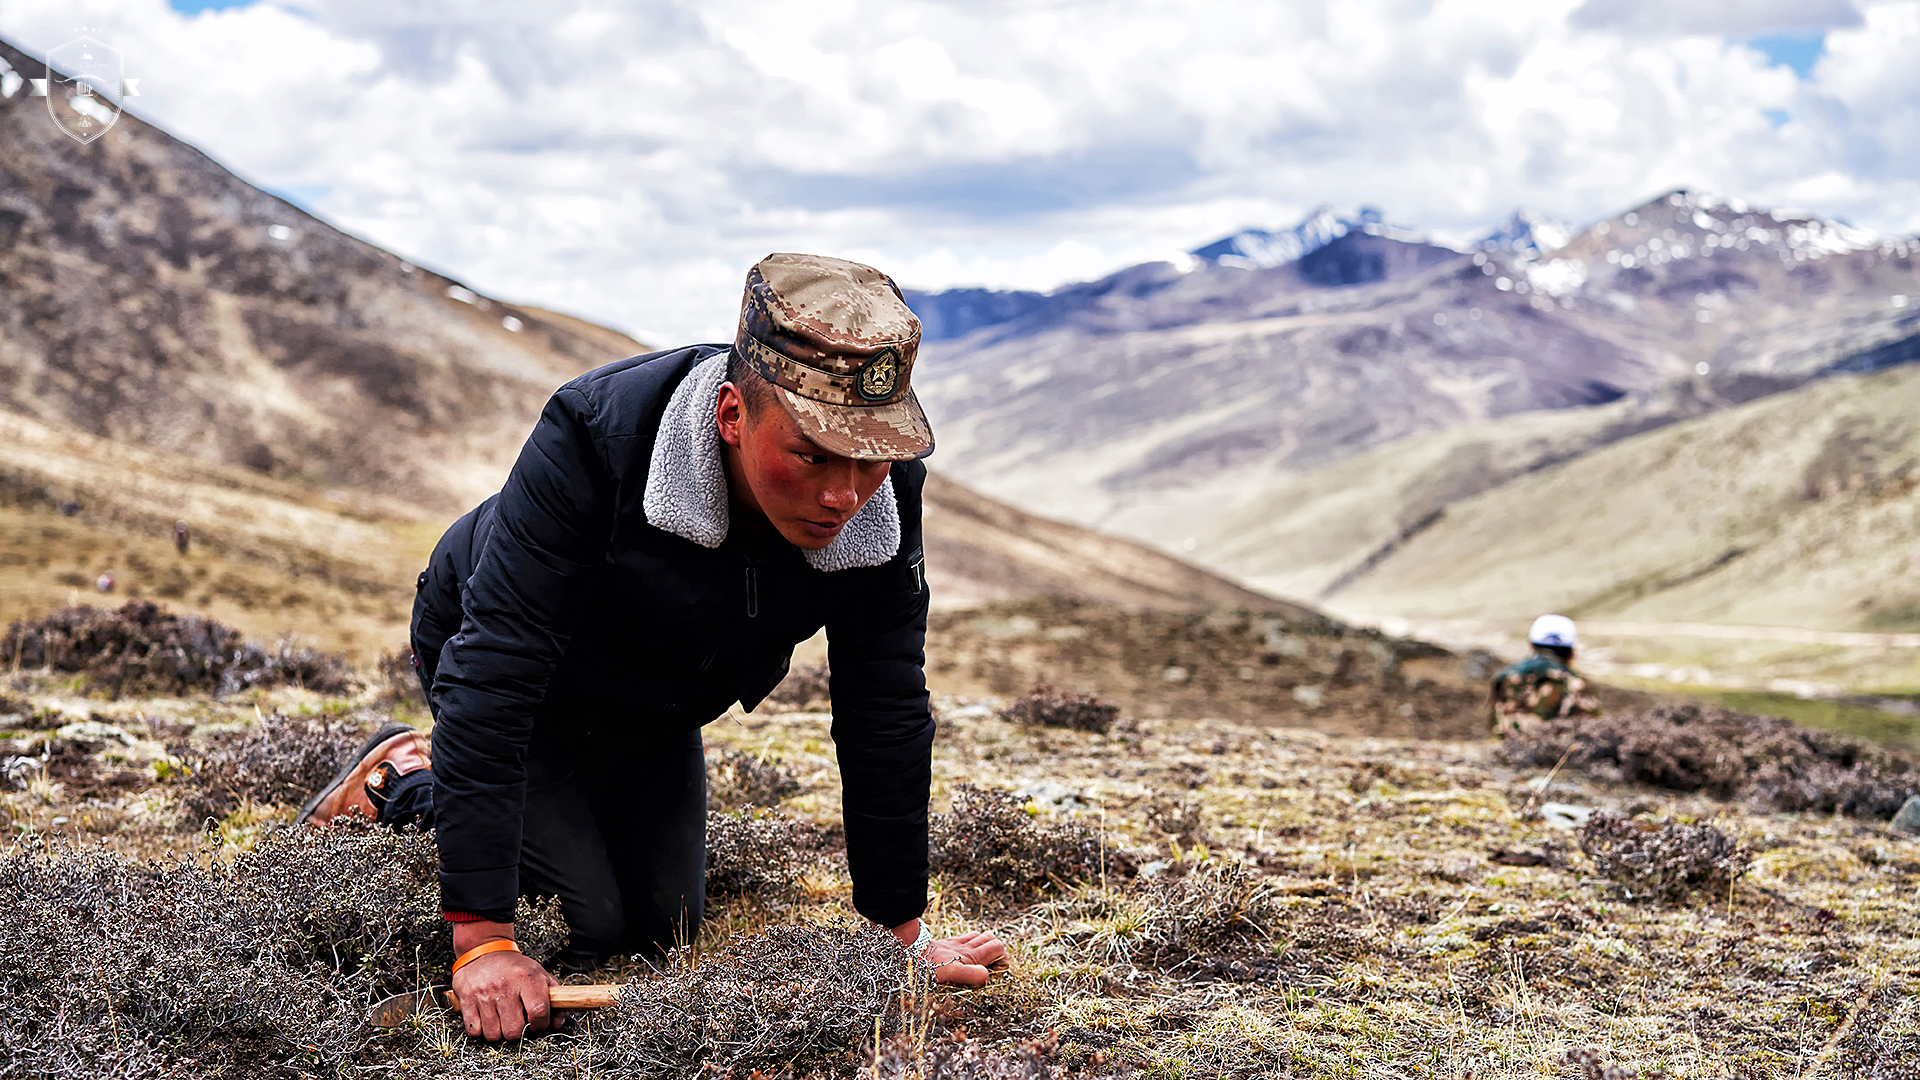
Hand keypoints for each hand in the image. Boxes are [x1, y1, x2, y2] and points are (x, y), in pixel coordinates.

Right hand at [451, 921, 560, 1040]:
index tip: (538, 1024)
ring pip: (494, 1034)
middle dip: (518, 1031)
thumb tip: (558, 1022)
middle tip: (517, 1020)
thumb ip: (553, 998)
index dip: (541, 1024)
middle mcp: (505, 986)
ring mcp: (484, 994)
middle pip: (514, 1030)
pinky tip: (487, 1018)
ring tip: (502, 1018)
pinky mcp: (467, 1000)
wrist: (484, 952)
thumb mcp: (538, 974)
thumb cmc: (514, 968)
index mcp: (527, 978)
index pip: (539, 1011)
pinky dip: (481, 1030)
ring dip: (499, 1032)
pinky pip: (475, 1031)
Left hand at [891, 920, 1007, 987]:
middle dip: (995, 951)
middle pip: (991, 939)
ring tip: (978, 962)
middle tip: (989, 967)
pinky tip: (962, 956)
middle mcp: (966, 946)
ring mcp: (956, 944)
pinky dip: (969, 944)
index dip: (1002, 959)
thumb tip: (987, 976)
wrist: (908, 953)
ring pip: (978, 937)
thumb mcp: (952, 973)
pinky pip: (964, 938)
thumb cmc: (929, 965)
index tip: (994, 973)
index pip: (998, 947)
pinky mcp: (946, 944)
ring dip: (983, 946)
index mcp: (971, 955)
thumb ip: (972, 974)